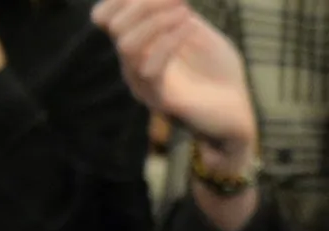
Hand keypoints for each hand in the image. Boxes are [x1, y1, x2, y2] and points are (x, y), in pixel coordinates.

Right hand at [91, 0, 255, 154]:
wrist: (236, 108)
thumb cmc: (217, 69)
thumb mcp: (196, 30)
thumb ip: (176, 12)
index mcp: (139, 47)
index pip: (107, 19)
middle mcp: (134, 66)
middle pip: (117, 28)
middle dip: (146, 4)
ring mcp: (144, 85)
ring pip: (128, 47)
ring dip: (158, 20)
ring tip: (186, 12)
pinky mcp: (160, 99)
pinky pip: (150, 69)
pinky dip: (170, 40)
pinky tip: (191, 28)